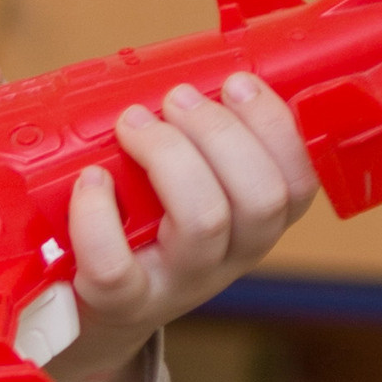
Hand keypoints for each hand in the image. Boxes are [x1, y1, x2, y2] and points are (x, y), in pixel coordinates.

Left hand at [55, 74, 315, 381]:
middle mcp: (224, 259)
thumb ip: (181, 130)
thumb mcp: (172, 185)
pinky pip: (116, 266)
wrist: (83, 313)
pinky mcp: (119, 304)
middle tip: (175, 98)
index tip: (237, 83)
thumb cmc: (131, 228)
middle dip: (221, 132)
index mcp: (249, 226)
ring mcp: (174, 285)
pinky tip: (90, 182)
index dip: (277, 128)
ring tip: (133, 124)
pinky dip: (98, 215)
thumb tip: (151, 69)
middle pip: (260, 198)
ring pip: (205, 222)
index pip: (298, 184)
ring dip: (171, 156)